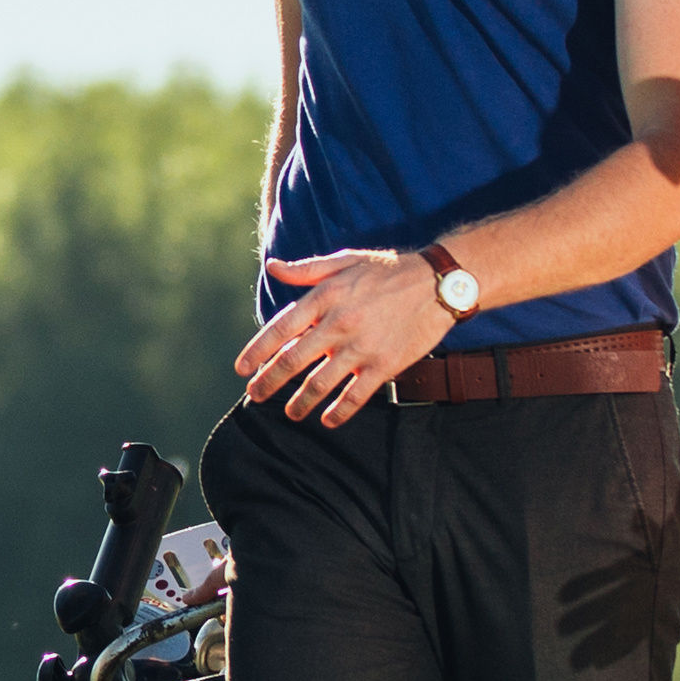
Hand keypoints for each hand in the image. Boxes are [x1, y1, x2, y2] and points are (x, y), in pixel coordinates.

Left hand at [232, 247, 448, 425]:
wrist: (438, 282)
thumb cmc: (388, 270)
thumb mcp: (345, 260)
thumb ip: (306, 269)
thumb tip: (273, 267)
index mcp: (325, 297)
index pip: (281, 328)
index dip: (257, 351)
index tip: (241, 370)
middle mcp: (339, 324)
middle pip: (293, 360)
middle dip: (269, 382)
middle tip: (255, 396)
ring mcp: (361, 347)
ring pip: (320, 383)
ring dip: (300, 403)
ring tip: (290, 413)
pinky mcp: (385, 365)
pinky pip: (355, 396)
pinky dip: (338, 412)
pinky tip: (327, 420)